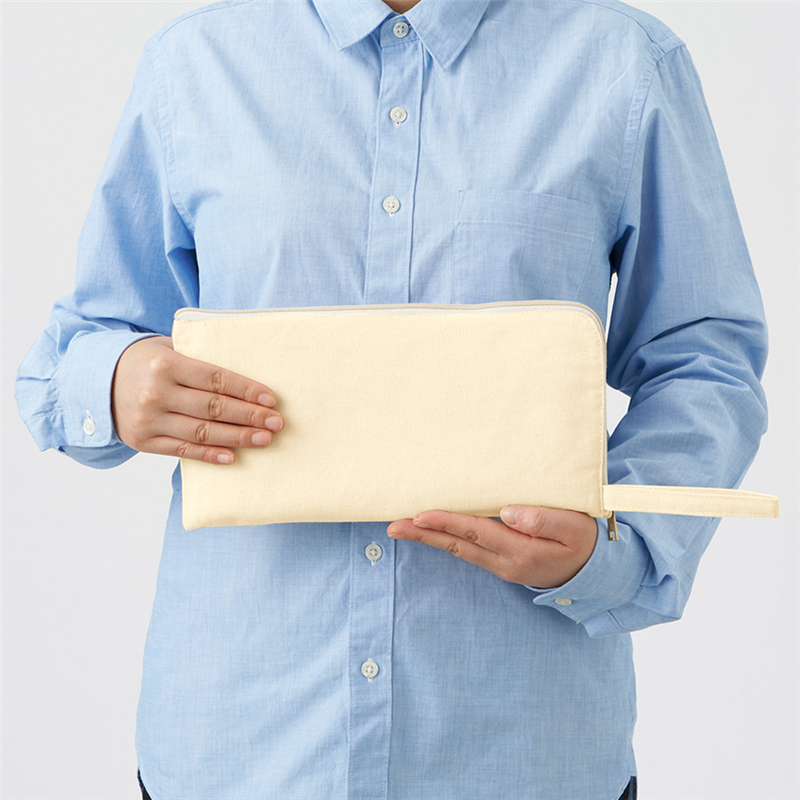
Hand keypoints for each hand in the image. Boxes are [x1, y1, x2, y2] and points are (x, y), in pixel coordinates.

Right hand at [111, 336, 283, 463]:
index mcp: (166, 365)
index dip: (247, 391)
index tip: (271, 400)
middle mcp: (156, 393)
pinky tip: (232, 456)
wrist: (97, 381)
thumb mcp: (168, 349)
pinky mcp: (143, 441)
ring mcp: (148, 420)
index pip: (216, 379)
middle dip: (250, 416)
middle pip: (214, 408)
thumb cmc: (146, 362)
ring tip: (264, 440)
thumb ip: (200, 359)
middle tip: (277, 423)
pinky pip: (183, 450)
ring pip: (202, 432)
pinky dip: (209, 455)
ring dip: (238, 438)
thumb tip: (245, 379)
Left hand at [386, 505, 597, 588]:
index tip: (419, 514)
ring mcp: (502, 566)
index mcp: (520, 552)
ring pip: (459, 550)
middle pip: (457, 545)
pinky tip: (434, 532)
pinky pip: (468, 550)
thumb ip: (543, 520)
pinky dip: (447, 540)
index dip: (446, 522)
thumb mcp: (574, 528)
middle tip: (392, 526)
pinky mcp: (503, 563)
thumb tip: (507, 513)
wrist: (597, 574)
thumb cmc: (586, 542)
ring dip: (430, 539)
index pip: (475, 533)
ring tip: (402, 528)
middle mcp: (505, 563)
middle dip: (423, 535)